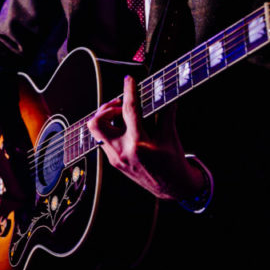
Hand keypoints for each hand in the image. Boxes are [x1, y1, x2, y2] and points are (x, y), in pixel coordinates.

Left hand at [87, 75, 203, 200]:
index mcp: (138, 144)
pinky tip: (124, 128)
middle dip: (105, 109)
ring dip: (106, 119)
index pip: (130, 111)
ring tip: (121, 116)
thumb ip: (166, 115)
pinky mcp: (113, 162)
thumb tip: (166, 95)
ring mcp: (115, 158)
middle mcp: (122, 151)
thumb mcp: (171, 138)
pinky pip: (103, 141)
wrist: (172, 189)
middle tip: (120, 105)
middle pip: (97, 123)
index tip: (129, 80)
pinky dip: (111, 131)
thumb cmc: (173, 164)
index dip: (129, 92)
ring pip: (96, 132)